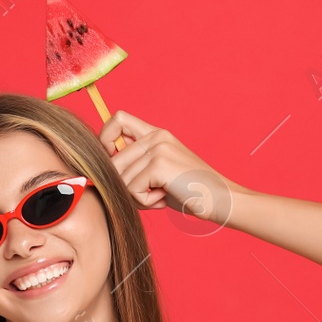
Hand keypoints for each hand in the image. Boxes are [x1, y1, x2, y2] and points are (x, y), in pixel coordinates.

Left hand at [98, 111, 238, 225]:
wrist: (221, 200)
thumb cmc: (189, 191)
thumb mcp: (159, 172)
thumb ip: (135, 163)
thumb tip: (100, 169)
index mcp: (156, 133)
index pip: (117, 119)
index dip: (105, 139)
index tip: (112, 162)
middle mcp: (157, 136)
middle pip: (112, 159)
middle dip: (124, 185)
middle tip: (149, 192)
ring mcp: (158, 148)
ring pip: (121, 178)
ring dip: (137, 196)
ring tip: (160, 194)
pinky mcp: (160, 164)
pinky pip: (132, 189)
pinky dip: (145, 202)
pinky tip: (164, 198)